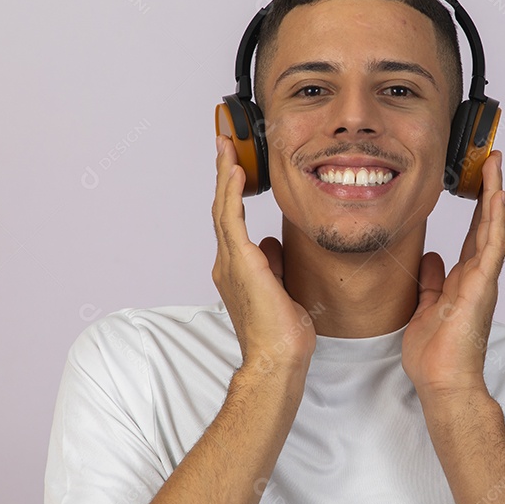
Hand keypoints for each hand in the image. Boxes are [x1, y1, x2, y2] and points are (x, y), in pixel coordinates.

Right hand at [211, 135, 315, 379]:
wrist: (277, 359)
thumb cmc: (281, 334)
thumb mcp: (282, 289)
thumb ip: (273, 264)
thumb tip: (270, 244)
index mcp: (237, 269)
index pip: (232, 221)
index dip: (231, 191)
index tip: (234, 166)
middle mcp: (228, 263)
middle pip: (222, 209)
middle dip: (223, 174)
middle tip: (223, 144)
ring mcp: (231, 263)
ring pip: (223, 208)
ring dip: (225, 175)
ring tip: (226, 147)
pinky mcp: (241, 263)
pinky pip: (232, 219)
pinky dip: (232, 193)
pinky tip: (237, 172)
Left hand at [401, 150, 504, 399]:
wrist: (443, 382)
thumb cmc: (435, 355)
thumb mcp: (425, 308)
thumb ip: (431, 282)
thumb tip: (431, 257)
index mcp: (464, 281)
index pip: (473, 236)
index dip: (477, 208)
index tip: (479, 182)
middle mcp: (478, 276)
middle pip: (486, 225)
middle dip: (489, 192)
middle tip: (492, 161)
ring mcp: (482, 280)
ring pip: (492, 229)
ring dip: (495, 196)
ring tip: (495, 166)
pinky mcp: (482, 287)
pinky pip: (491, 246)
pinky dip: (495, 220)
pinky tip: (496, 196)